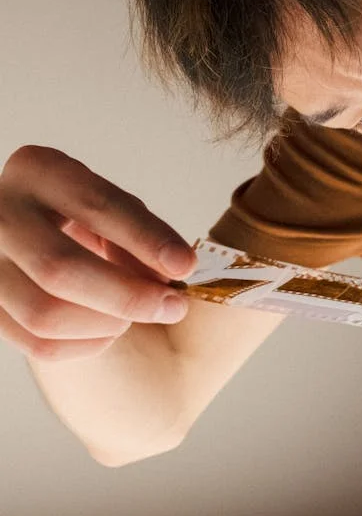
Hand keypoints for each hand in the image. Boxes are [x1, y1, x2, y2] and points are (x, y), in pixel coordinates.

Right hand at [0, 146, 196, 360]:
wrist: (23, 229)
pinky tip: (109, 329)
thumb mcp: (106, 204)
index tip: (184, 265)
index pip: (96, 206)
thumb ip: (139, 232)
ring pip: (45, 315)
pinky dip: (86, 344)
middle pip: (60, 268)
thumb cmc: (75, 214)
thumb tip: (171, 276)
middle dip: (127, 295)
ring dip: (106, 323)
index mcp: (37, 171)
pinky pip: (38, 344)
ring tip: (134, 314)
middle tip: (173, 306)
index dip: (144, 238)